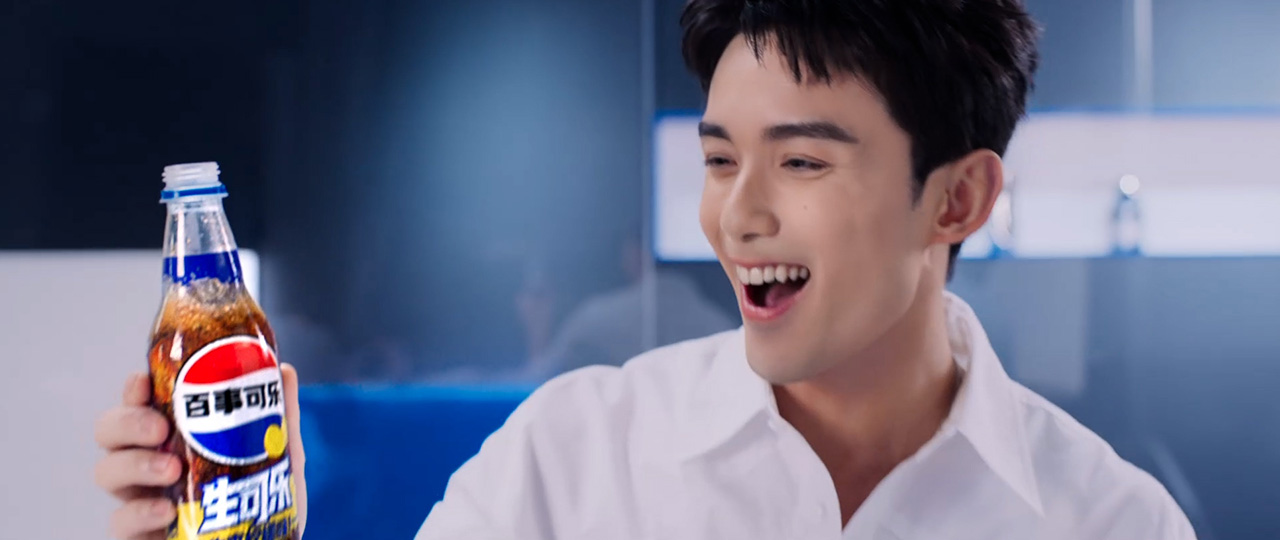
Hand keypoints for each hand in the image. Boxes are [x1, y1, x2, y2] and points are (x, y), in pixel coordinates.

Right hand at [94, 365, 308, 538]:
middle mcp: (148, 462)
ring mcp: (139, 498)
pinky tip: (166, 510)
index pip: (140, 403)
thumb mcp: (278, 455)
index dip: (134, 389)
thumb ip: (279, 415)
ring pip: (107, 472)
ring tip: (172, 470)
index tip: (144, 382)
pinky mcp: (137, 534)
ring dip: (134, 465)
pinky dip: (139, 512)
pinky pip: (119, 522)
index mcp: (173, 435)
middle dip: (127, 422)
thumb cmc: (262, 497)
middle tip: (160, 429)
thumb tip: (285, 370)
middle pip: (110, 431)